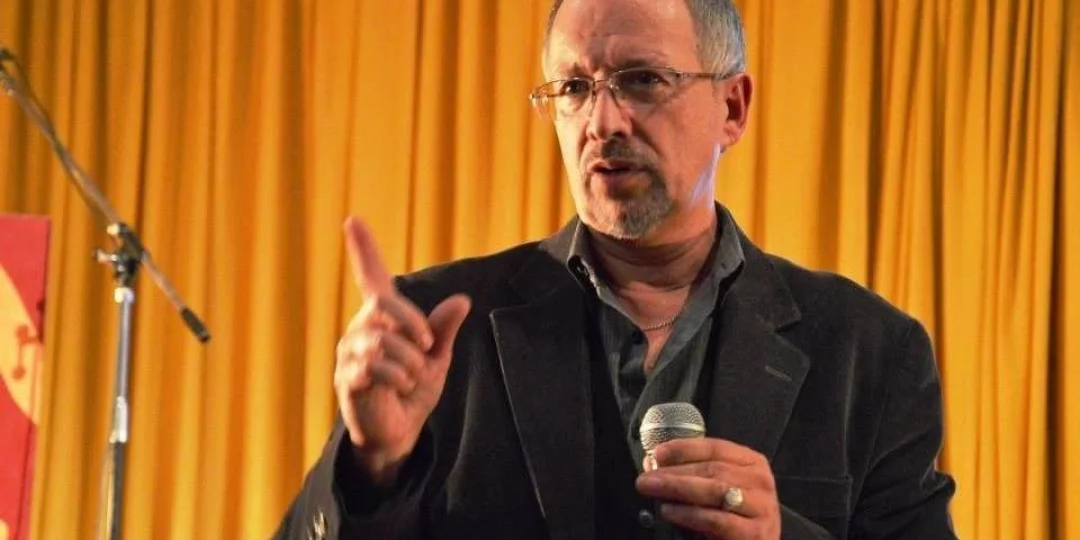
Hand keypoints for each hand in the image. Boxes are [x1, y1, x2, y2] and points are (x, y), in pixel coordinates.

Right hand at [334, 217, 470, 484]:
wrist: (398, 432)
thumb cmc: (413, 391)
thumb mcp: (436, 358)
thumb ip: (444, 329)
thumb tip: (463, 300)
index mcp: (381, 318)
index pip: (371, 277)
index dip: (363, 248)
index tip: (353, 219)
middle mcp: (360, 328)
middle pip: (384, 303)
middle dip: (414, 322)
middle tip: (429, 344)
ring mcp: (349, 353)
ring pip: (384, 340)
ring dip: (410, 360)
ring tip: (412, 377)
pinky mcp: (347, 378)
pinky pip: (374, 366)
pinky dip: (398, 376)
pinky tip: (400, 386)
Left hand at [635, 438, 779, 539]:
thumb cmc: (736, 513)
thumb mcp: (721, 486)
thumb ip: (696, 473)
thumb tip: (655, 466)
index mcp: (752, 462)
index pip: (715, 447)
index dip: (684, 448)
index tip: (657, 453)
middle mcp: (760, 481)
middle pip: (712, 469)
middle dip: (674, 472)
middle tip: (646, 477)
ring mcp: (761, 507)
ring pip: (714, 491)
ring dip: (678, 488)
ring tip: (653, 490)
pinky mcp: (755, 533)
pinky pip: (716, 520)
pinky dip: (689, 514)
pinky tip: (669, 511)